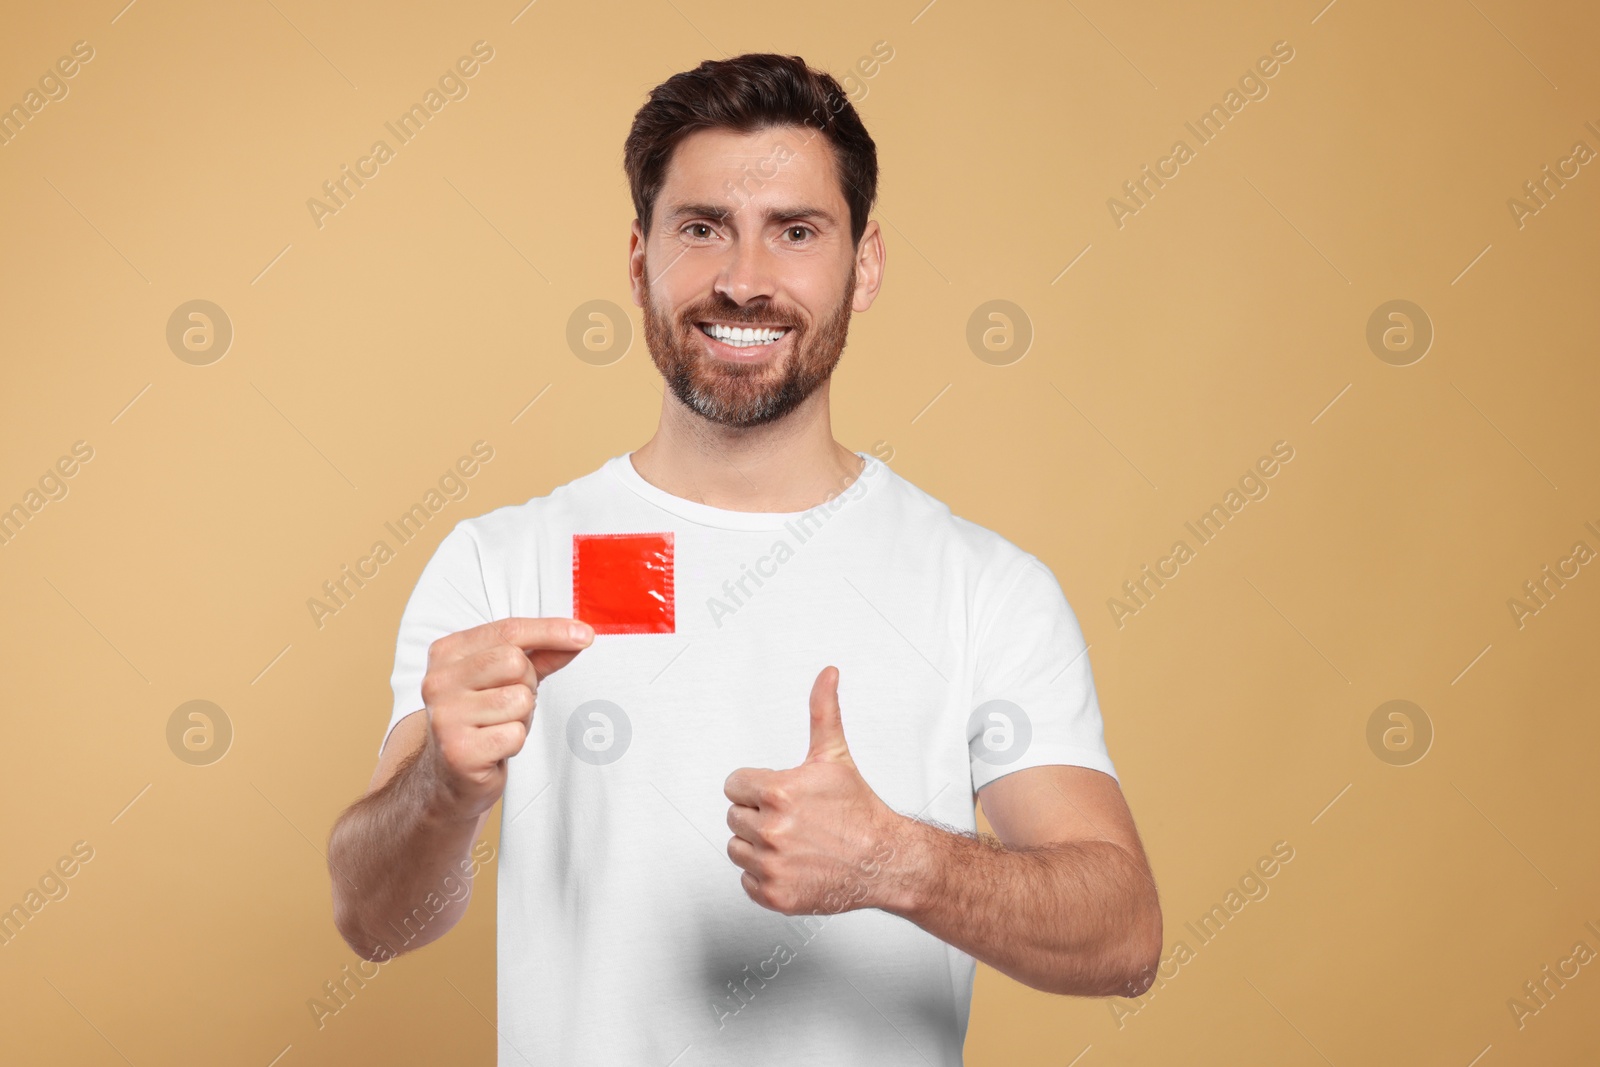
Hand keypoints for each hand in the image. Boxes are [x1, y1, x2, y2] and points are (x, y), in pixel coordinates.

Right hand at [420, 617, 592, 818]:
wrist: (451, 775)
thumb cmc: (483, 719)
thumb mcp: (509, 679)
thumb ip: (541, 655)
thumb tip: (579, 636)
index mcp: (448, 653)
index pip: (509, 630)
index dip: (551, 631)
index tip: (585, 634)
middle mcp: (439, 680)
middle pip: (515, 662)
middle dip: (528, 683)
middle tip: (510, 703)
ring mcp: (445, 716)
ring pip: (518, 700)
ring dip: (521, 716)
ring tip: (500, 726)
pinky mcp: (458, 751)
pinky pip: (515, 734)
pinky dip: (515, 741)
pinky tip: (495, 747)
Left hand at [724, 666, 904, 915]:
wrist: (884, 859)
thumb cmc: (858, 809)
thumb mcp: (835, 756)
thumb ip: (822, 710)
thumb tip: (827, 674)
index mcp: (778, 793)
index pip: (734, 786)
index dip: (756, 788)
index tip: (781, 796)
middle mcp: (772, 831)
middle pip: (734, 816)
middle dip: (759, 816)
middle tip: (794, 820)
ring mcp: (772, 866)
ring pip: (737, 848)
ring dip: (758, 847)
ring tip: (793, 842)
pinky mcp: (774, 895)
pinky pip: (746, 881)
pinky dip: (765, 876)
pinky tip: (792, 865)